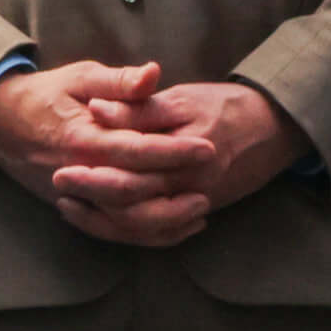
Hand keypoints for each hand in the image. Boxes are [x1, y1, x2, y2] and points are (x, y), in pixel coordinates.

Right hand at [0, 62, 215, 247]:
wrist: (0, 122)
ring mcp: (77, 196)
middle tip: (212, 181)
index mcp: (84, 138)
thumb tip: (153, 74)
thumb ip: (119, 81)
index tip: (207, 147)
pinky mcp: (76, 207)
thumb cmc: (46, 93)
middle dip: (177, 188)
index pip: (137, 150)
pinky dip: (145, 234)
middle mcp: (81, 173)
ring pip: (126, 220)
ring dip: (166, 219)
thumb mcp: (80, 76)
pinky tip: (175, 227)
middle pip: (136, 192)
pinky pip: (114, 230)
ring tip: (201, 209)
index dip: (174, 150)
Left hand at [71, 81, 309, 232]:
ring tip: (70, 205)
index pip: (133, 153)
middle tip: (59, 181)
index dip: (98, 155)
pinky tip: (103, 220)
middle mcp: (190, 175)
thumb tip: (96, 107)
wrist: (271, 129)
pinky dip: (127, 231)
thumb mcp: (184, 97)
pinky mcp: (196, 210)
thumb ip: (140, 105)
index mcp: (185, 140)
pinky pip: (157, 233)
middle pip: (133, 193)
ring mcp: (194, 197)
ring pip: (141, 221)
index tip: (66, 153)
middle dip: (92, 190)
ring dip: (103, 216)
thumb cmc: (225, 105)